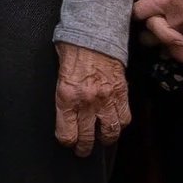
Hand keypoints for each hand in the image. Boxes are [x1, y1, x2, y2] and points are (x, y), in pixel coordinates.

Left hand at [54, 41, 129, 157]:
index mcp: (66, 97)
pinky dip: (120, 124)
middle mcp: (87, 101)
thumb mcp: (58, 74)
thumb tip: (66, 113)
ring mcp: (106, 98)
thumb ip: (63, 95)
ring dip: (105, 139)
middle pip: (87, 138)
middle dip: (84, 148)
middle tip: (83, 150)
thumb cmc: (72, 49)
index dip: (67, 142)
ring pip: (110, 132)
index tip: (68, 142)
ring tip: (102, 140)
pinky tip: (115, 124)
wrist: (94, 32)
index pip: (67, 134)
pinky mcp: (121, 92)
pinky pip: (124, 117)